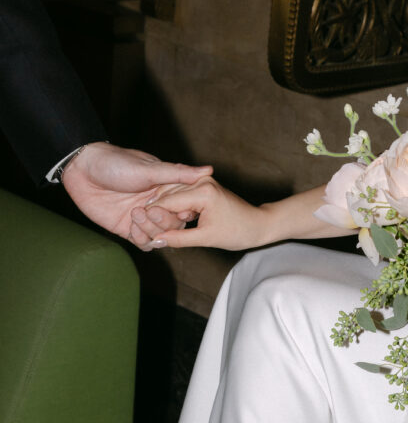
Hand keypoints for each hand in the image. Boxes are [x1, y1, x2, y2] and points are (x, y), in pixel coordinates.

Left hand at [61, 142, 212, 248]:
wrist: (82, 171)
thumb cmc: (115, 163)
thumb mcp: (149, 168)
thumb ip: (179, 173)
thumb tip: (209, 169)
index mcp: (167, 189)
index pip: (186, 207)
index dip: (185, 212)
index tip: (180, 211)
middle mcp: (157, 205)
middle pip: (175, 226)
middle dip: (165, 221)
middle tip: (150, 210)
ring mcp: (143, 218)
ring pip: (160, 237)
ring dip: (151, 230)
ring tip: (135, 213)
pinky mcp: (127, 229)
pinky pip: (144, 243)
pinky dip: (142, 239)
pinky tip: (132, 226)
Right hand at [142, 178, 267, 250]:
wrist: (257, 224)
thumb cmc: (237, 232)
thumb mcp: (206, 238)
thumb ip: (179, 239)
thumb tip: (156, 241)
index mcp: (203, 192)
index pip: (168, 202)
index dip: (152, 215)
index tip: (135, 224)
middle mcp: (201, 181)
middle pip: (167, 195)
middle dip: (154, 211)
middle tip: (136, 223)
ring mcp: (201, 181)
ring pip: (171, 193)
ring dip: (160, 208)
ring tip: (146, 222)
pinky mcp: (202, 185)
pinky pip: (180, 194)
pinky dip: (171, 205)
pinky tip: (161, 217)